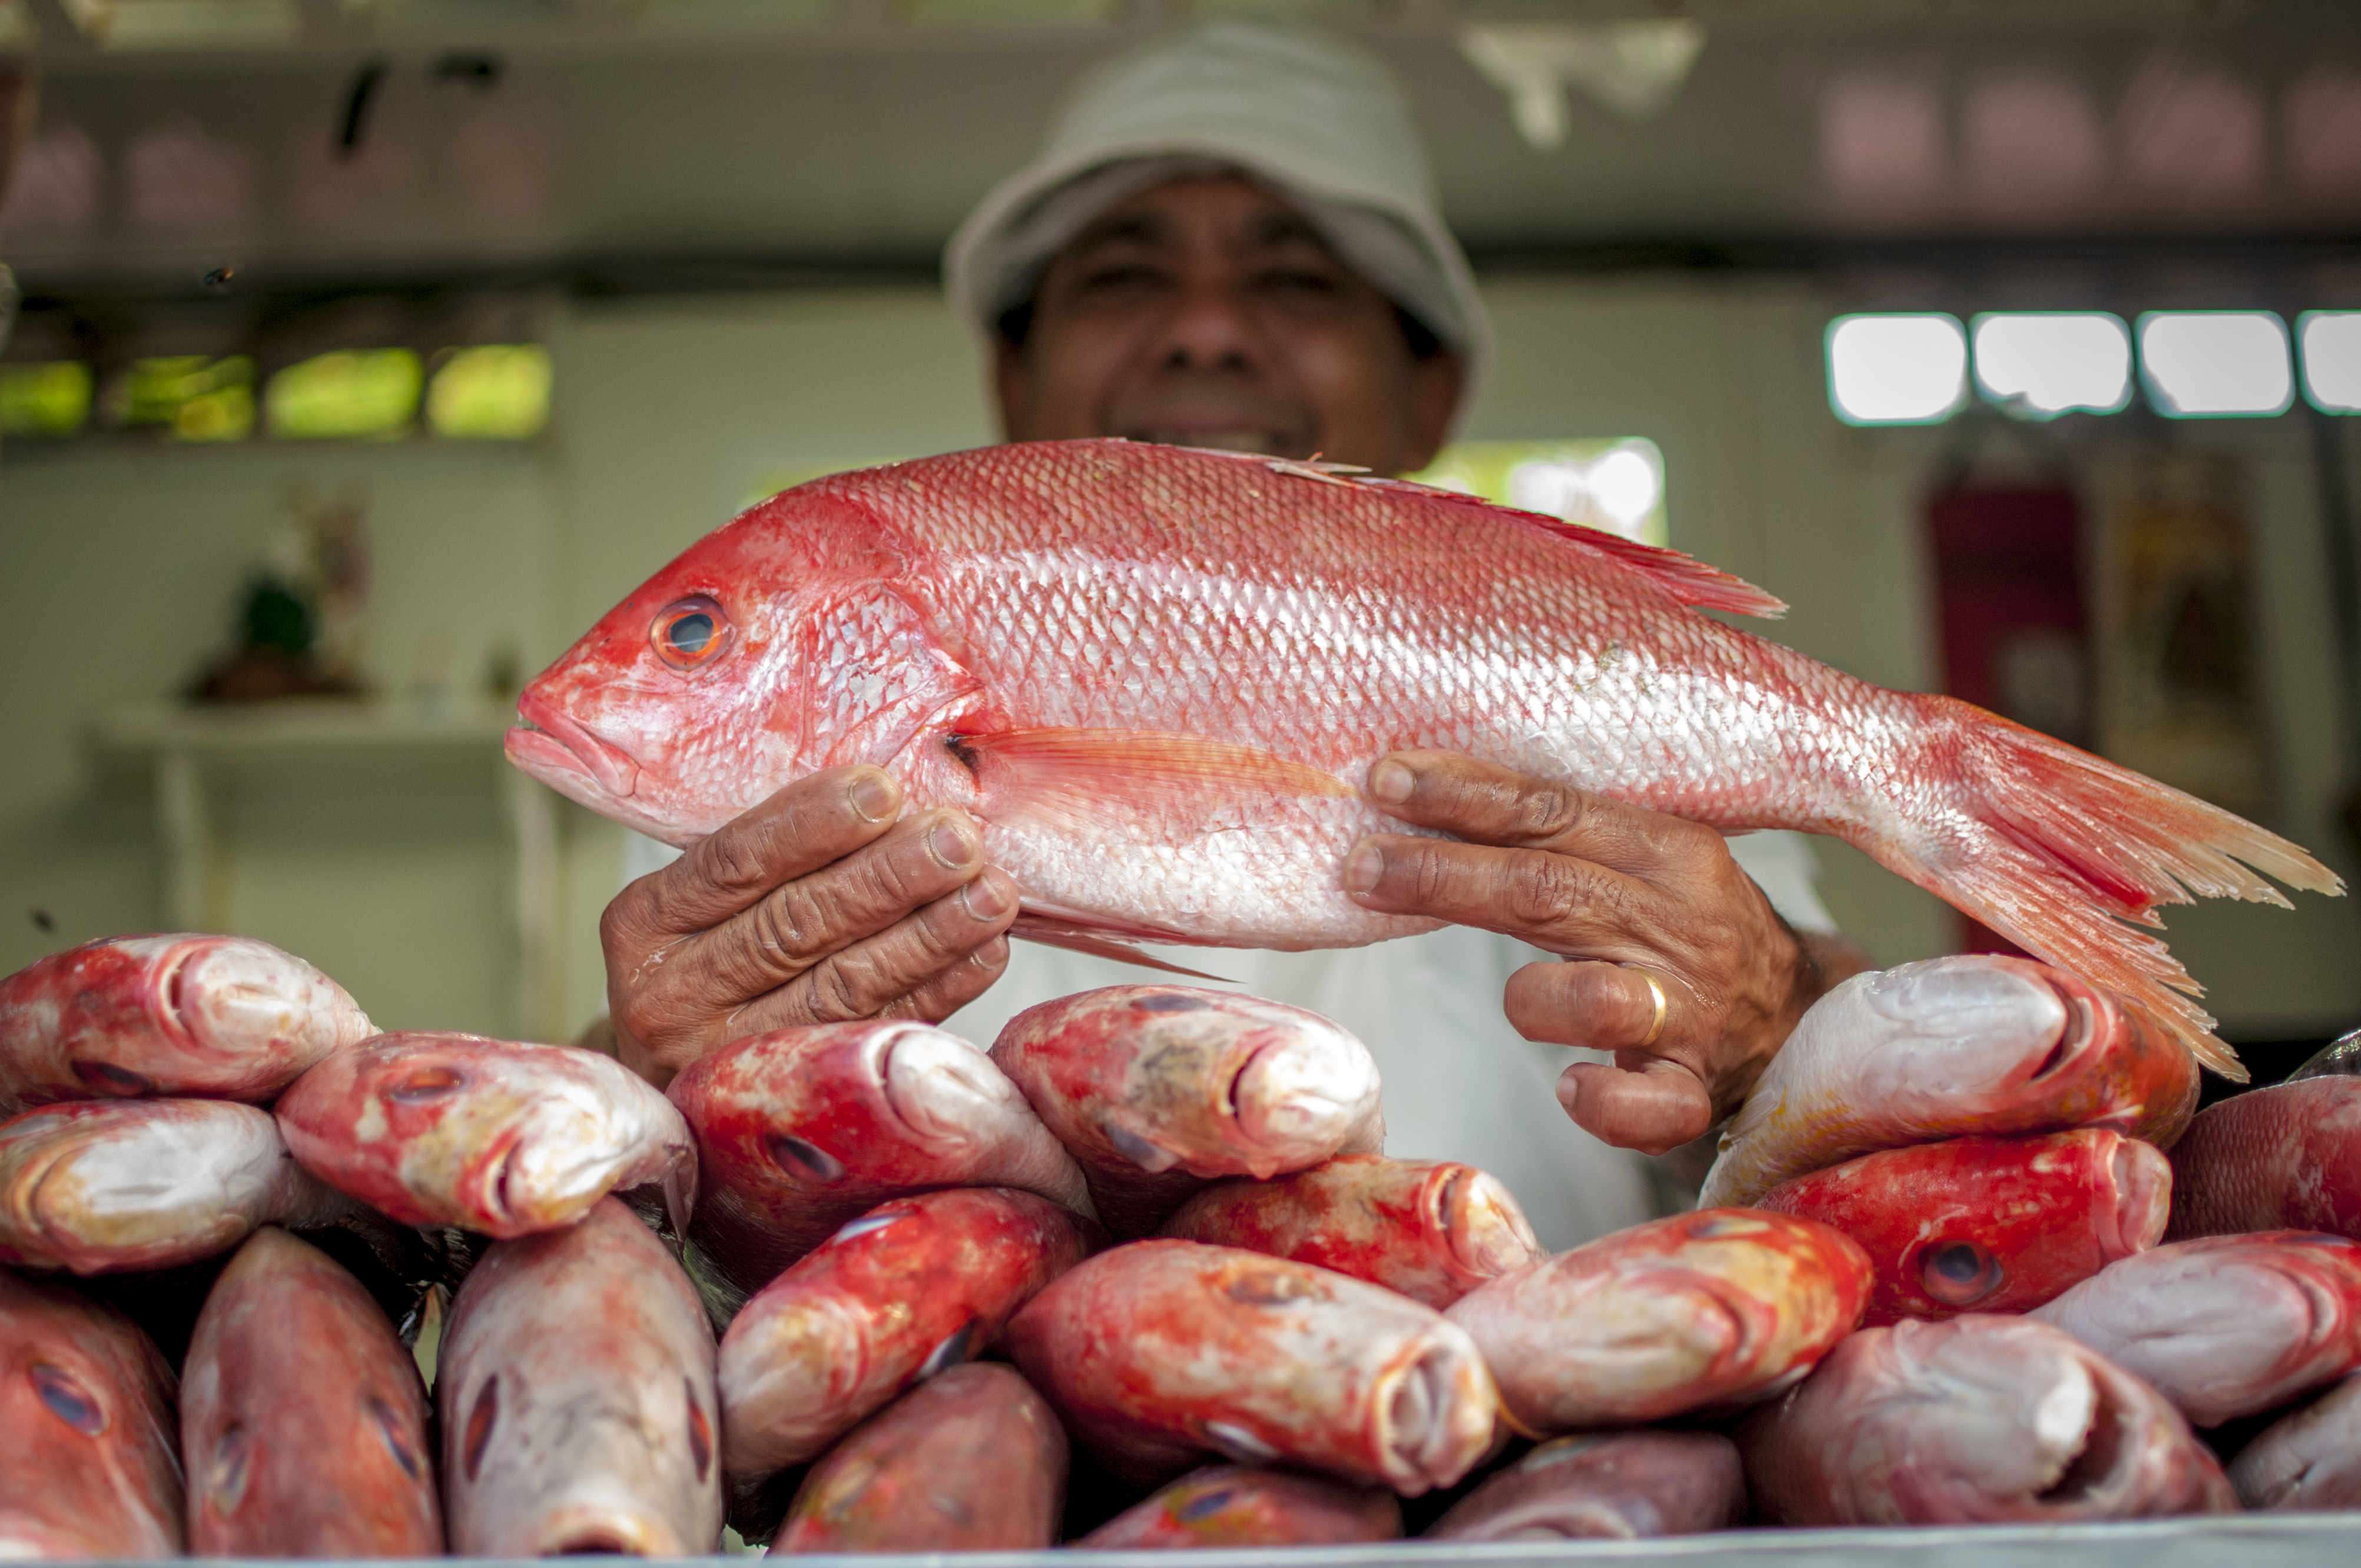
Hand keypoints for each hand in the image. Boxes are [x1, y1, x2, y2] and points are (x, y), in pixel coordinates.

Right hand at [598, 766, 1019, 1087]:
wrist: (669, 1078)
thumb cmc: (704, 951)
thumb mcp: (699, 898)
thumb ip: (770, 854)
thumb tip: (892, 794)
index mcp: (645, 922)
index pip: (735, 862)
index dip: (813, 826)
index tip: (886, 790)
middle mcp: (674, 995)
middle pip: (795, 926)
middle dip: (888, 878)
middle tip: (960, 840)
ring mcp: (729, 1055)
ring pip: (842, 985)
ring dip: (929, 935)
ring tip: (991, 893)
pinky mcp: (789, 1095)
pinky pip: (875, 1031)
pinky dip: (938, 990)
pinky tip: (983, 951)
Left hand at [1339, 751, 1861, 1155]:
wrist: (1803, 1020)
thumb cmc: (1688, 933)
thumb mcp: (1646, 864)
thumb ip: (1560, 841)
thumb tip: (1423, 802)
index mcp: (1671, 853)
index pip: (1553, 812)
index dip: (1465, 797)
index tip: (1387, 779)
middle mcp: (1683, 926)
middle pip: (1547, 893)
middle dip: (1443, 877)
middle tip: (1361, 867)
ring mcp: (1693, 1013)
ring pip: (1592, 997)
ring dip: (1529, 999)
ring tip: (1522, 1003)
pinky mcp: (1696, 1091)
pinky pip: (1645, 1105)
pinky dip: (1601, 1101)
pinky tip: (1572, 1087)